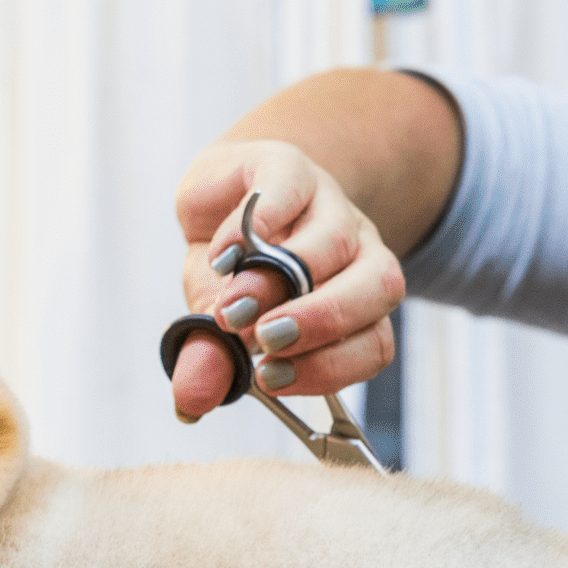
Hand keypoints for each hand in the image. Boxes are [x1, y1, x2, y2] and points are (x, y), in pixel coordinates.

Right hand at [170, 139, 406, 418]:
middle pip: (377, 287)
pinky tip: (221, 256)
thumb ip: (213, 360)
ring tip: (232, 308)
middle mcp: (358, 253)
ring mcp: (329, 204)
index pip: (374, 342)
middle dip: (319, 321)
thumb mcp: (219, 321)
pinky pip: (289, 189)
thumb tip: (190, 401)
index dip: (331, 367)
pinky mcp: (289, 166)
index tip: (270, 378)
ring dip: (279, 280)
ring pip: (335, 242)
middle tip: (264, 341)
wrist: (224, 191)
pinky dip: (254, 225)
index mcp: (356, 301)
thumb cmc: (234, 269)